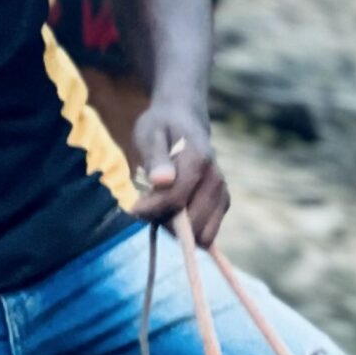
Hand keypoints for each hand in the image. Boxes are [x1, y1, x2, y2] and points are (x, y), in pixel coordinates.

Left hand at [130, 107, 228, 246]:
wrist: (185, 120)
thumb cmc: (161, 127)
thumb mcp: (150, 134)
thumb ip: (156, 157)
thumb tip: (162, 180)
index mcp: (198, 159)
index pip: (176, 198)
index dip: (151, 209)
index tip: (132, 209)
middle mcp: (216, 178)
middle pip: (190, 222)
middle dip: (165, 220)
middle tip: (148, 204)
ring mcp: (222, 192)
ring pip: (201, 234)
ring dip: (178, 229)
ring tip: (162, 206)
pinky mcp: (223, 204)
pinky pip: (208, 234)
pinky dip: (189, 231)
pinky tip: (175, 211)